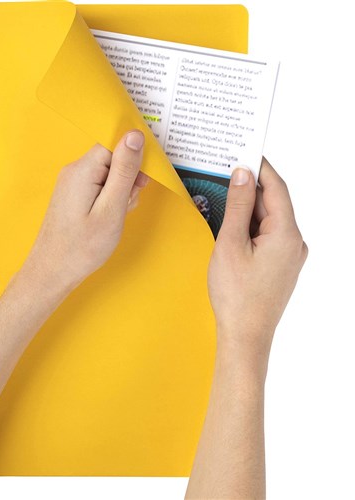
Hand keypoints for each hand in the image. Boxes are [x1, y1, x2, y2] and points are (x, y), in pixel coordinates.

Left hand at [24, 130, 149, 290]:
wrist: (53, 271)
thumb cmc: (82, 246)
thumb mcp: (111, 208)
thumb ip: (124, 170)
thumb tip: (135, 135)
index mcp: (82, 169)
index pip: (115, 144)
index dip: (133, 161)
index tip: (139, 183)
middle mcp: (74, 171)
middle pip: (113, 159)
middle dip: (127, 180)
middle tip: (124, 206)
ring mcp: (72, 184)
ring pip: (108, 175)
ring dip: (120, 193)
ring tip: (114, 217)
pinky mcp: (73, 195)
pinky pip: (99, 187)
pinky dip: (109, 200)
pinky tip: (107, 219)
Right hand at [208, 158, 307, 371]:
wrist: (245, 335)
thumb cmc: (236, 295)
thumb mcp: (230, 244)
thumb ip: (237, 206)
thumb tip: (242, 175)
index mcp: (287, 234)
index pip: (277, 188)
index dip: (261, 167)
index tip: (244, 151)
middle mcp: (294, 243)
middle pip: (273, 204)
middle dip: (250, 188)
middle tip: (225, 172)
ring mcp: (289, 256)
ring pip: (268, 220)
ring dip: (248, 208)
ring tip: (223, 197)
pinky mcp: (280, 266)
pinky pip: (266, 236)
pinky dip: (250, 226)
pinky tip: (231, 225)